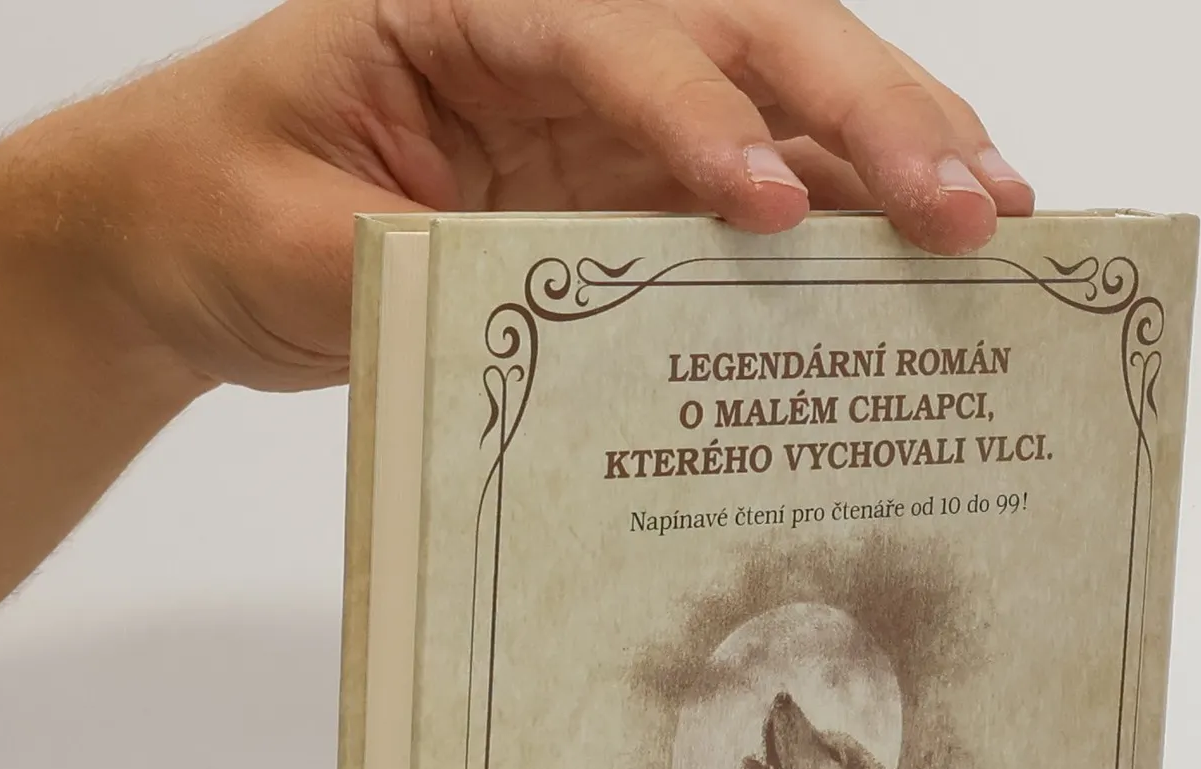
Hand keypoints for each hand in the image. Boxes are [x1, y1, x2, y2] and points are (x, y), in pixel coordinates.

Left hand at [42, 0, 1033, 391]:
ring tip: (1000, 218)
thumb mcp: (285, 234)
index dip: (696, 113)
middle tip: (964, 201)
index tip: (767, 204)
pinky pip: (774, 185)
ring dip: (899, 152)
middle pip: (746, 32)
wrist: (201, 230)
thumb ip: (401, 259)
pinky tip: (934, 256)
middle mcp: (569, 32)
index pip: (606, 32)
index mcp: (464, 6)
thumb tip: (547, 306)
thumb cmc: (225, 199)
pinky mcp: (644, 181)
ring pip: (790, 95)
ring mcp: (619, 106)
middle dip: (862, 113)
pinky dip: (857, 222)